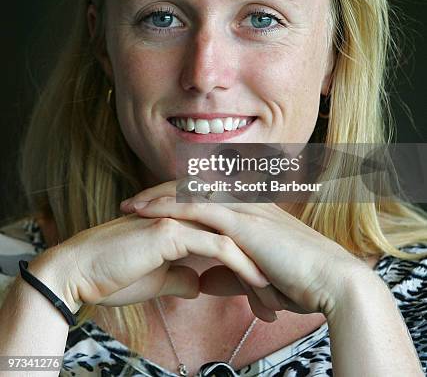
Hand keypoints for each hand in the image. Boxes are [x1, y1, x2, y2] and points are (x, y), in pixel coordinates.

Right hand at [34, 212, 269, 313]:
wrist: (80, 272)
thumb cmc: (114, 275)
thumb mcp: (157, 279)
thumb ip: (181, 276)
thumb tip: (199, 284)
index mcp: (186, 222)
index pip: (228, 237)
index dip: (248, 263)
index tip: (265, 291)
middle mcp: (187, 214)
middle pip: (237, 235)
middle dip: (261, 264)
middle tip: (279, 294)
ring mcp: (181, 218)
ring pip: (234, 238)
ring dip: (258, 266)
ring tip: (275, 294)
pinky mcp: (173, 230)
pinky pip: (219, 247)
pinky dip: (242, 266)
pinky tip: (257, 284)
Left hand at [120, 180, 368, 317]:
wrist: (332, 281)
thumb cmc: (301, 281)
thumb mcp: (256, 278)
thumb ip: (229, 275)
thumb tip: (205, 281)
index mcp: (249, 212)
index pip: (205, 197)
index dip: (175, 200)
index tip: (150, 210)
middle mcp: (244, 203)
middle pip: (191, 189)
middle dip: (159, 193)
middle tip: (131, 204)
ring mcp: (243, 208)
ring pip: (189, 194)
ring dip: (156, 198)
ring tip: (128, 207)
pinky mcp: (241, 221)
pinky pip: (196, 207)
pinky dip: (169, 207)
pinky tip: (147, 211)